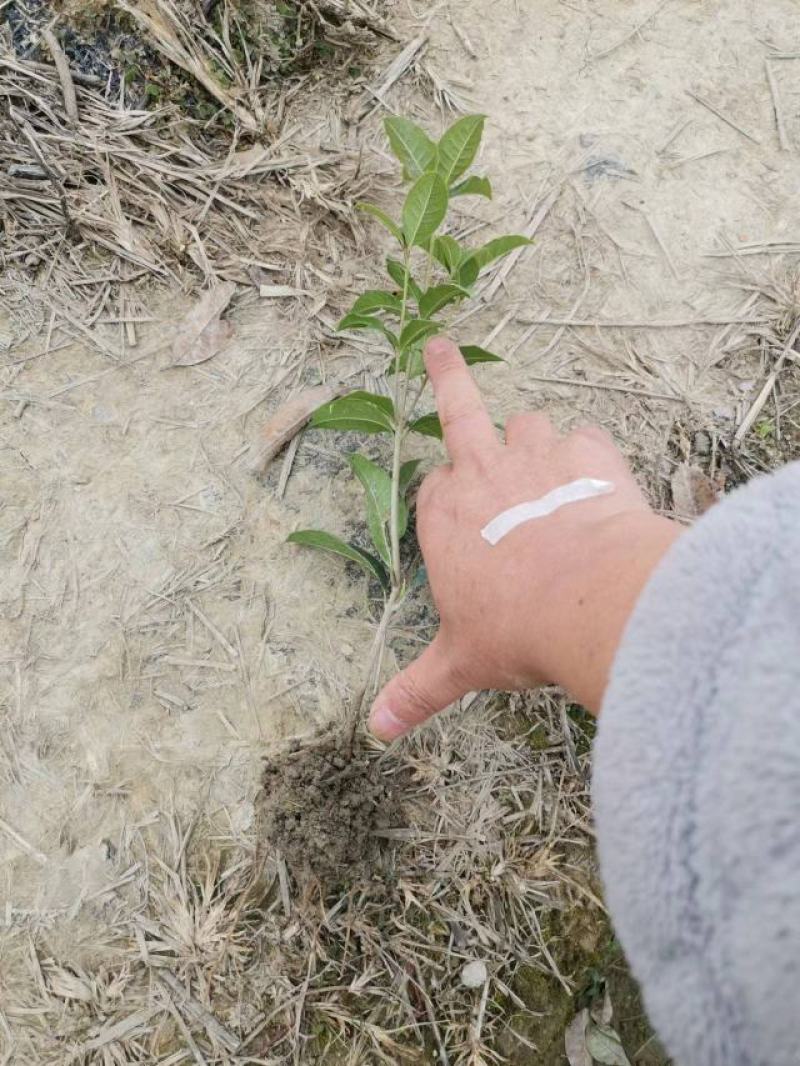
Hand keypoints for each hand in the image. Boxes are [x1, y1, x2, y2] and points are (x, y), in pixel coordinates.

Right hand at [368, 337, 681, 740]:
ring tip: (550, 464)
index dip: (447, 498)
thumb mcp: (461, 663)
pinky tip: (600, 480)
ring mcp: (536, 457)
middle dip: (447, 375)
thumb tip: (376, 730)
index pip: (435, 491)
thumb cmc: (517, 629)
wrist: (589, 600)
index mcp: (444, 518)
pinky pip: (586, 436)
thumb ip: (418, 690)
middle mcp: (483, 475)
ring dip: (535, 439)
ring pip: (530, 422)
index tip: (458, 510)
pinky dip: (591, 453)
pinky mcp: (588, 454)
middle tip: (440, 347)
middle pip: (461, 410)